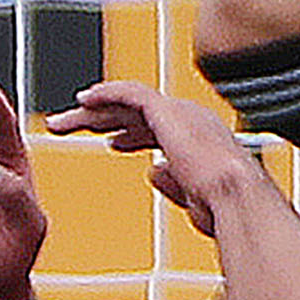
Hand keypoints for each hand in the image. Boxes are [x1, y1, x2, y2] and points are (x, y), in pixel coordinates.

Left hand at [47, 78, 264, 238]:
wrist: (235, 198)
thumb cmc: (225, 207)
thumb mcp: (192, 198)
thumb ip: (173, 181)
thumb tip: (154, 172)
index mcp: (199, 138)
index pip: (159, 128)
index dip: (131, 133)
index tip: (110, 141)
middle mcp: (191, 118)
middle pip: (136, 113)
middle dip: (102, 119)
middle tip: (73, 126)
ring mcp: (180, 111)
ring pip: (127, 102)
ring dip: (93, 110)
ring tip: (64, 118)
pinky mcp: (167, 109)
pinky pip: (131, 93)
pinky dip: (106, 93)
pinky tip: (84, 99)